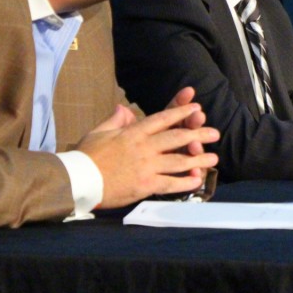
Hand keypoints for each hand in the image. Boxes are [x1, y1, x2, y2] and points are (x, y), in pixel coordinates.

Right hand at [76, 99, 219, 208]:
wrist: (77, 180)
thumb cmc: (86, 156)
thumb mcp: (99, 132)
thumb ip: (115, 120)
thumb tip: (123, 108)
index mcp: (133, 132)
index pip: (163, 118)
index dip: (181, 112)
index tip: (196, 107)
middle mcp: (143, 147)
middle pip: (177, 138)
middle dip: (198, 134)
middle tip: (215, 133)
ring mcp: (146, 166)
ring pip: (178, 161)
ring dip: (198, 159)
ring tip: (213, 158)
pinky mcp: (144, 185)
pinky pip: (170, 183)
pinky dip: (185, 182)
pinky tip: (197, 180)